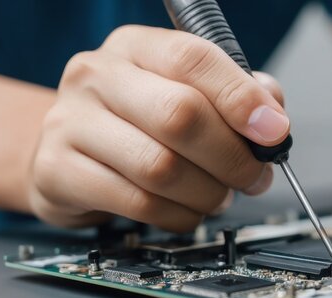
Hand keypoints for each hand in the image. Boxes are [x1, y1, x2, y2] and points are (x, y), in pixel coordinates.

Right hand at [27, 25, 287, 231]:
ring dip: (207, 193)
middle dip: (232, 157)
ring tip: (218, 196)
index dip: (241, 98)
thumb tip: (273, 120)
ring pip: (161, 167)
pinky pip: (138, 204)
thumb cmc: (138, 122)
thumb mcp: (185, 93)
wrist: (70, 150)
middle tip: (253, 177)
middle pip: (180, 115)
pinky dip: (178, 215)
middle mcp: (97, 76)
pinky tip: (186, 211)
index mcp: (135, 47)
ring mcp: (69, 122)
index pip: (193, 59)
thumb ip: (235, 96)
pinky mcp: (56, 171)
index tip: (274, 133)